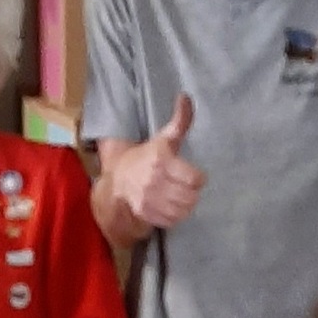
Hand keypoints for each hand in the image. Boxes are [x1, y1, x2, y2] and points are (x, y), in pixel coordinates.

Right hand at [111, 93, 205, 228]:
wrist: (119, 177)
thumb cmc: (147, 156)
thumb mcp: (164, 138)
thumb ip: (180, 121)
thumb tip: (186, 97)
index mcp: (162, 160)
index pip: (195, 179)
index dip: (198, 178)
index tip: (195, 176)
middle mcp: (155, 180)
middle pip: (190, 197)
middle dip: (192, 193)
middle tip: (187, 188)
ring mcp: (149, 198)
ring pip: (182, 210)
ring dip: (185, 205)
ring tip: (180, 197)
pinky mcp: (145, 212)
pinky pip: (171, 220)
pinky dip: (174, 216)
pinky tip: (170, 206)